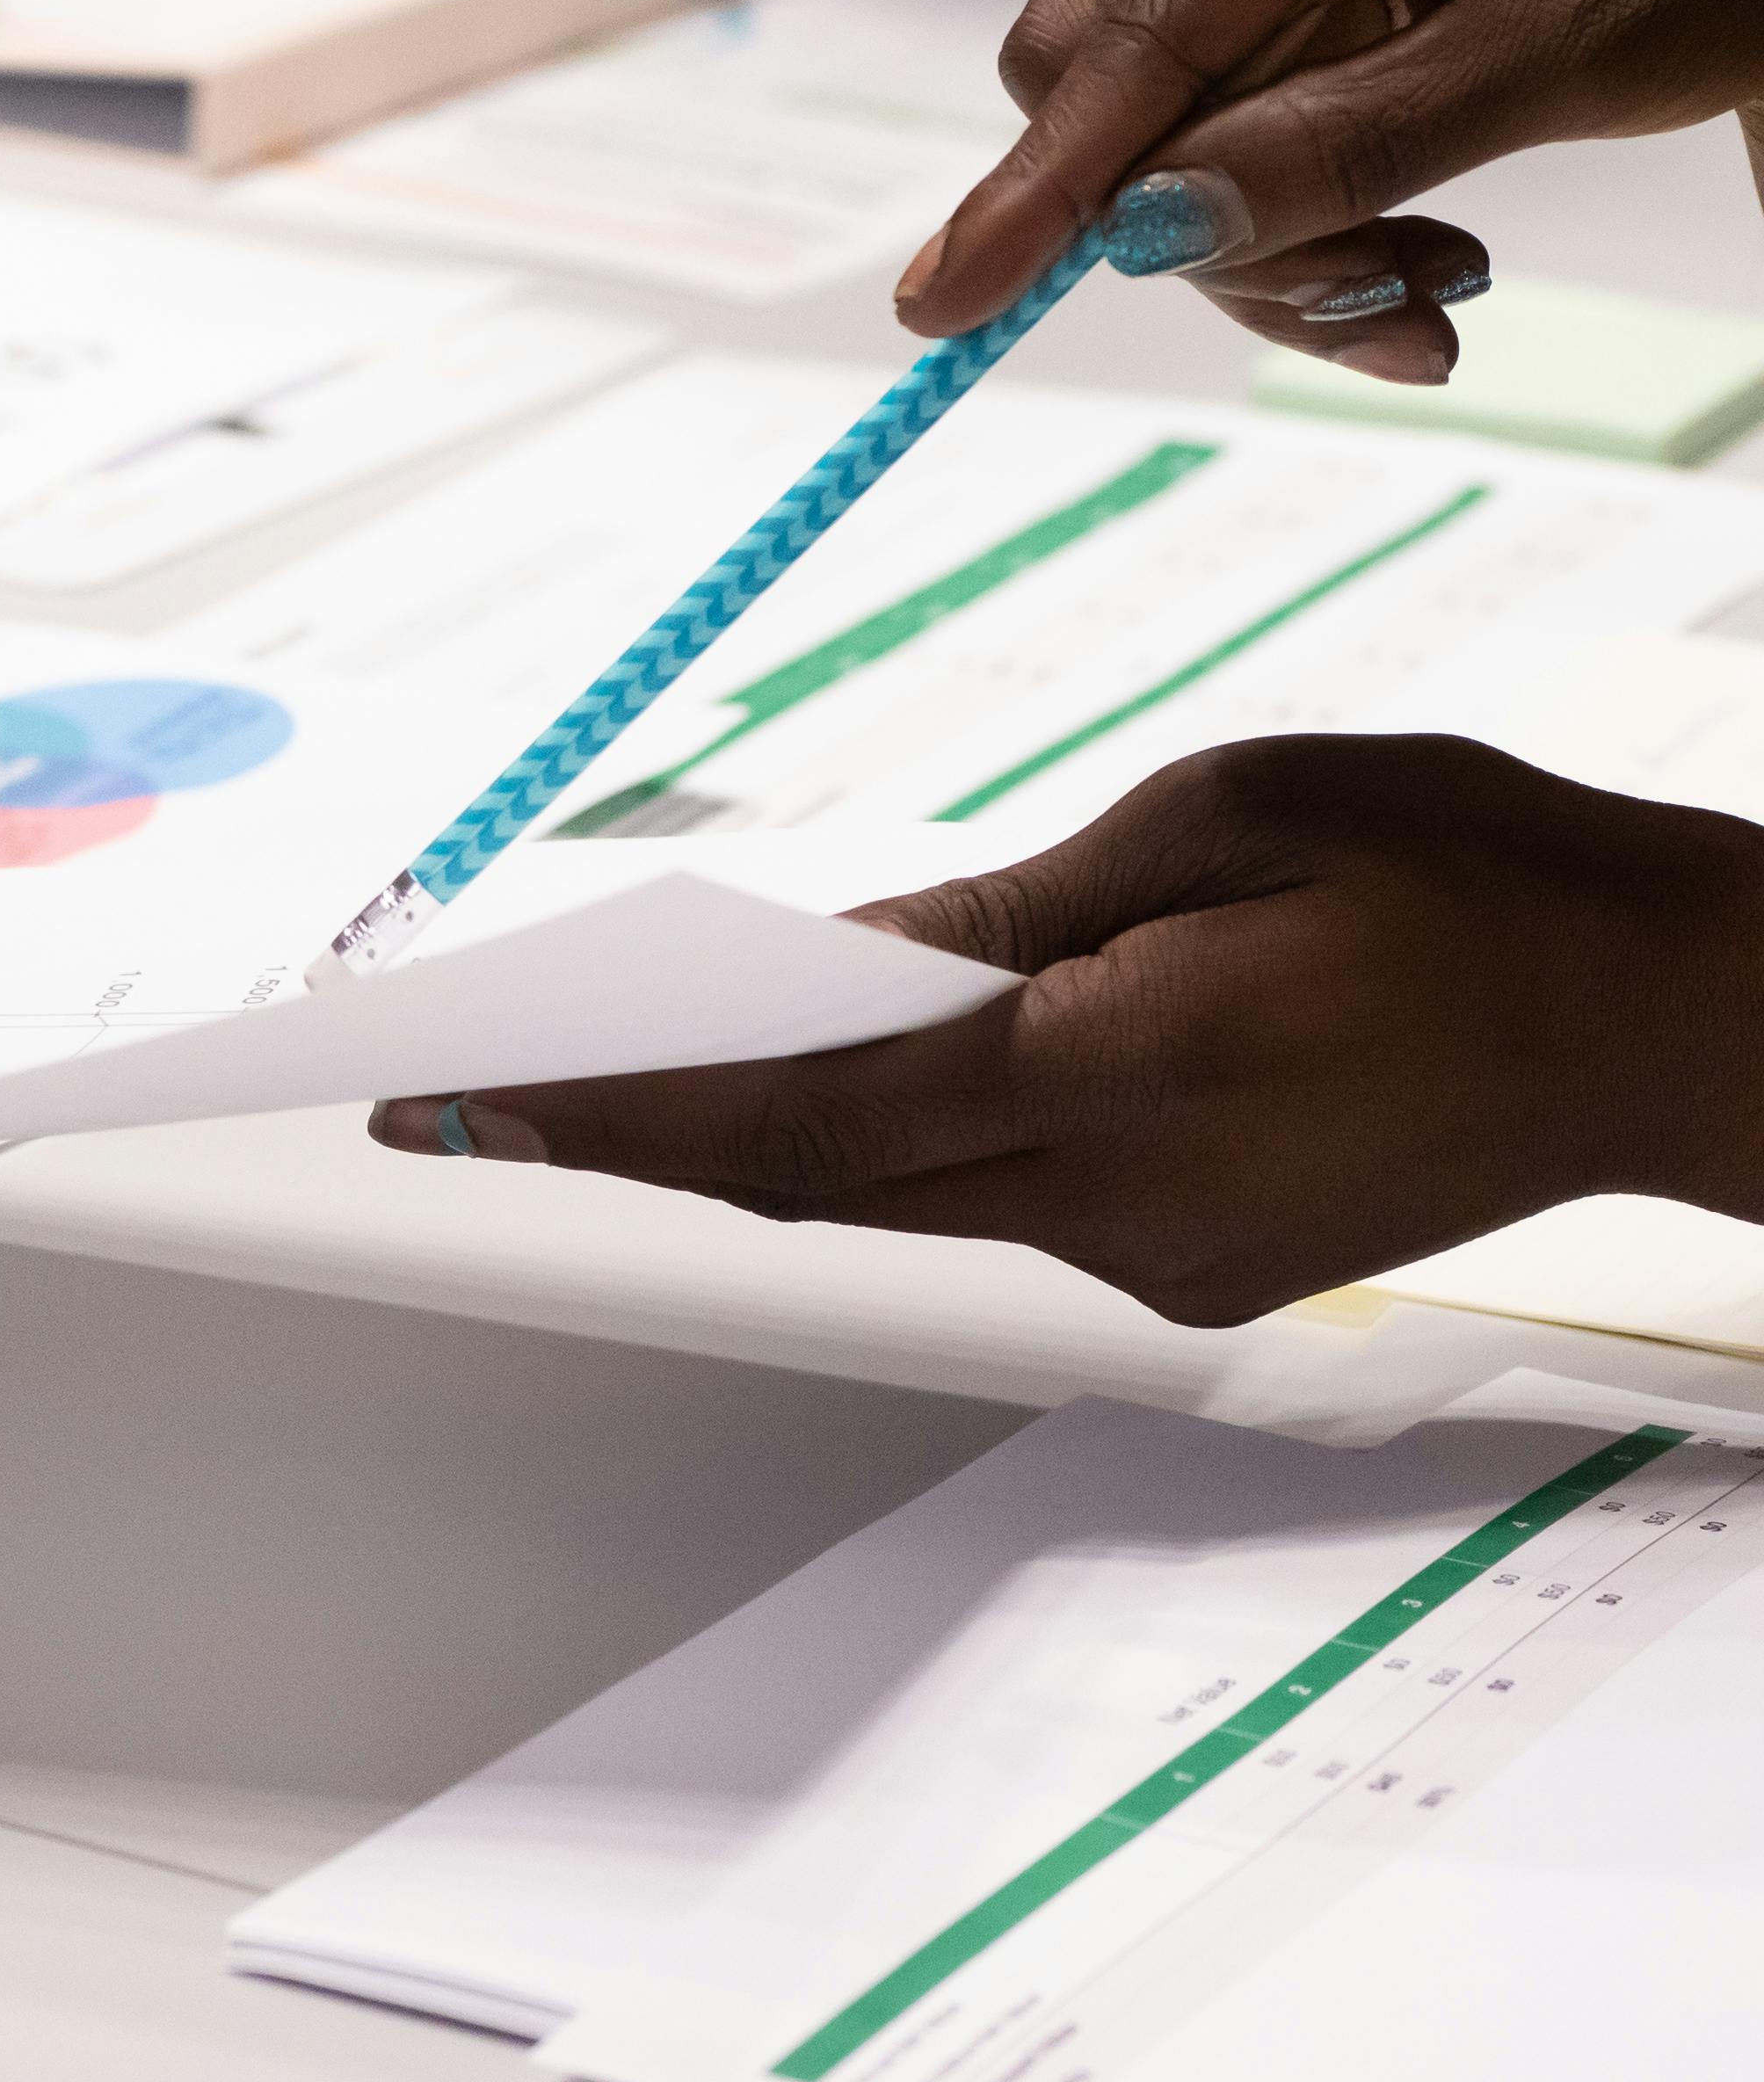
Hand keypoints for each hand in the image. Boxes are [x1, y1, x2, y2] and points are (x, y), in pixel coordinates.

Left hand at [364, 736, 1763, 1325]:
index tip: (450, 1102)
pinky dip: (876, 1136)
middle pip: (808, 1177)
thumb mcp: (1220, 817)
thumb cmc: (1470, 871)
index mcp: (1114, 1077)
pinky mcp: (1197, 1265)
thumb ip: (1011, 907)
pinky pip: (985, 1198)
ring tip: (565, 1072)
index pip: (795, 1112)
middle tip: (441, 1099)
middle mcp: (1118, 1204)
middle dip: (613, 1134)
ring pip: (887, 1196)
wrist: (1678, 1017)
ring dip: (733, 1134)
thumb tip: (840, 953)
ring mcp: (1159, 1256)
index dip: (603, 1109)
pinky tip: (797, 1069)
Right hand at [895, 0, 1763, 379]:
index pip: (1136, 26)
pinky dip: (1293, 191)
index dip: (1045, 183)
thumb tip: (1146, 233)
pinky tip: (1404, 237)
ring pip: (1157, 103)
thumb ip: (1342, 146)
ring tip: (1428, 293)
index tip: (944, 305)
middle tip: (1378, 311)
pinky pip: (1217, 89)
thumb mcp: (1558, 59)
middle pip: (1113, 70)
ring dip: (1270, 232)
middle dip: (1212, 223)